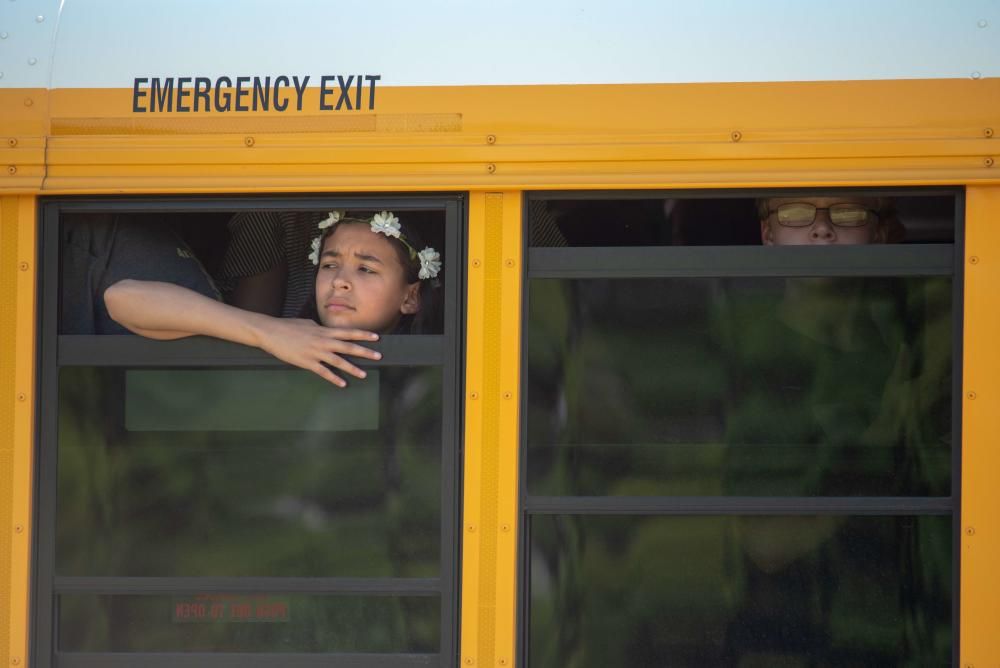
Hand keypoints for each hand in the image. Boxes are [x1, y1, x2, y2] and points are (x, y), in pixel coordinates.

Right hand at [254, 317, 381, 386]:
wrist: (271, 332)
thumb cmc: (289, 326)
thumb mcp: (308, 323)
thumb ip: (321, 328)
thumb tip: (328, 331)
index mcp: (324, 331)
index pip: (348, 332)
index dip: (363, 335)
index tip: (377, 338)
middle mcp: (323, 341)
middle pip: (348, 347)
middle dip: (365, 352)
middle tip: (378, 356)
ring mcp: (316, 352)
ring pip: (338, 361)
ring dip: (352, 368)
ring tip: (364, 374)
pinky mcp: (307, 362)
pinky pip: (323, 372)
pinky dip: (334, 378)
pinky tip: (342, 384)